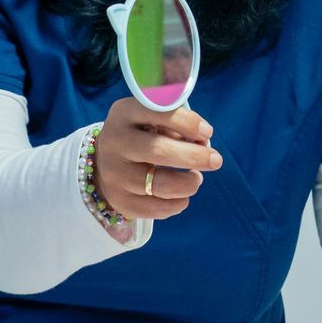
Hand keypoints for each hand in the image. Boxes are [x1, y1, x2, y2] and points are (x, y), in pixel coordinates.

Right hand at [92, 98, 221, 220]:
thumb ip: (178, 125)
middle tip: (216, 160)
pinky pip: (155, 209)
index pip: (157, 113)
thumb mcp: (153, 118)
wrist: (105, 161)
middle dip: (194, 156)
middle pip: (158, 151)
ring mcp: (114, 174)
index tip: (208, 132)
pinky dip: (177, 204)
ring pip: (160, 185)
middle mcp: (114, 142)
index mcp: (124, 114)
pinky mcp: (119, 200)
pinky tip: (182, 197)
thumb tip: (204, 141)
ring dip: (188, 184)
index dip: (187, 123)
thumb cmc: (141, 134)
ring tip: (195, 179)